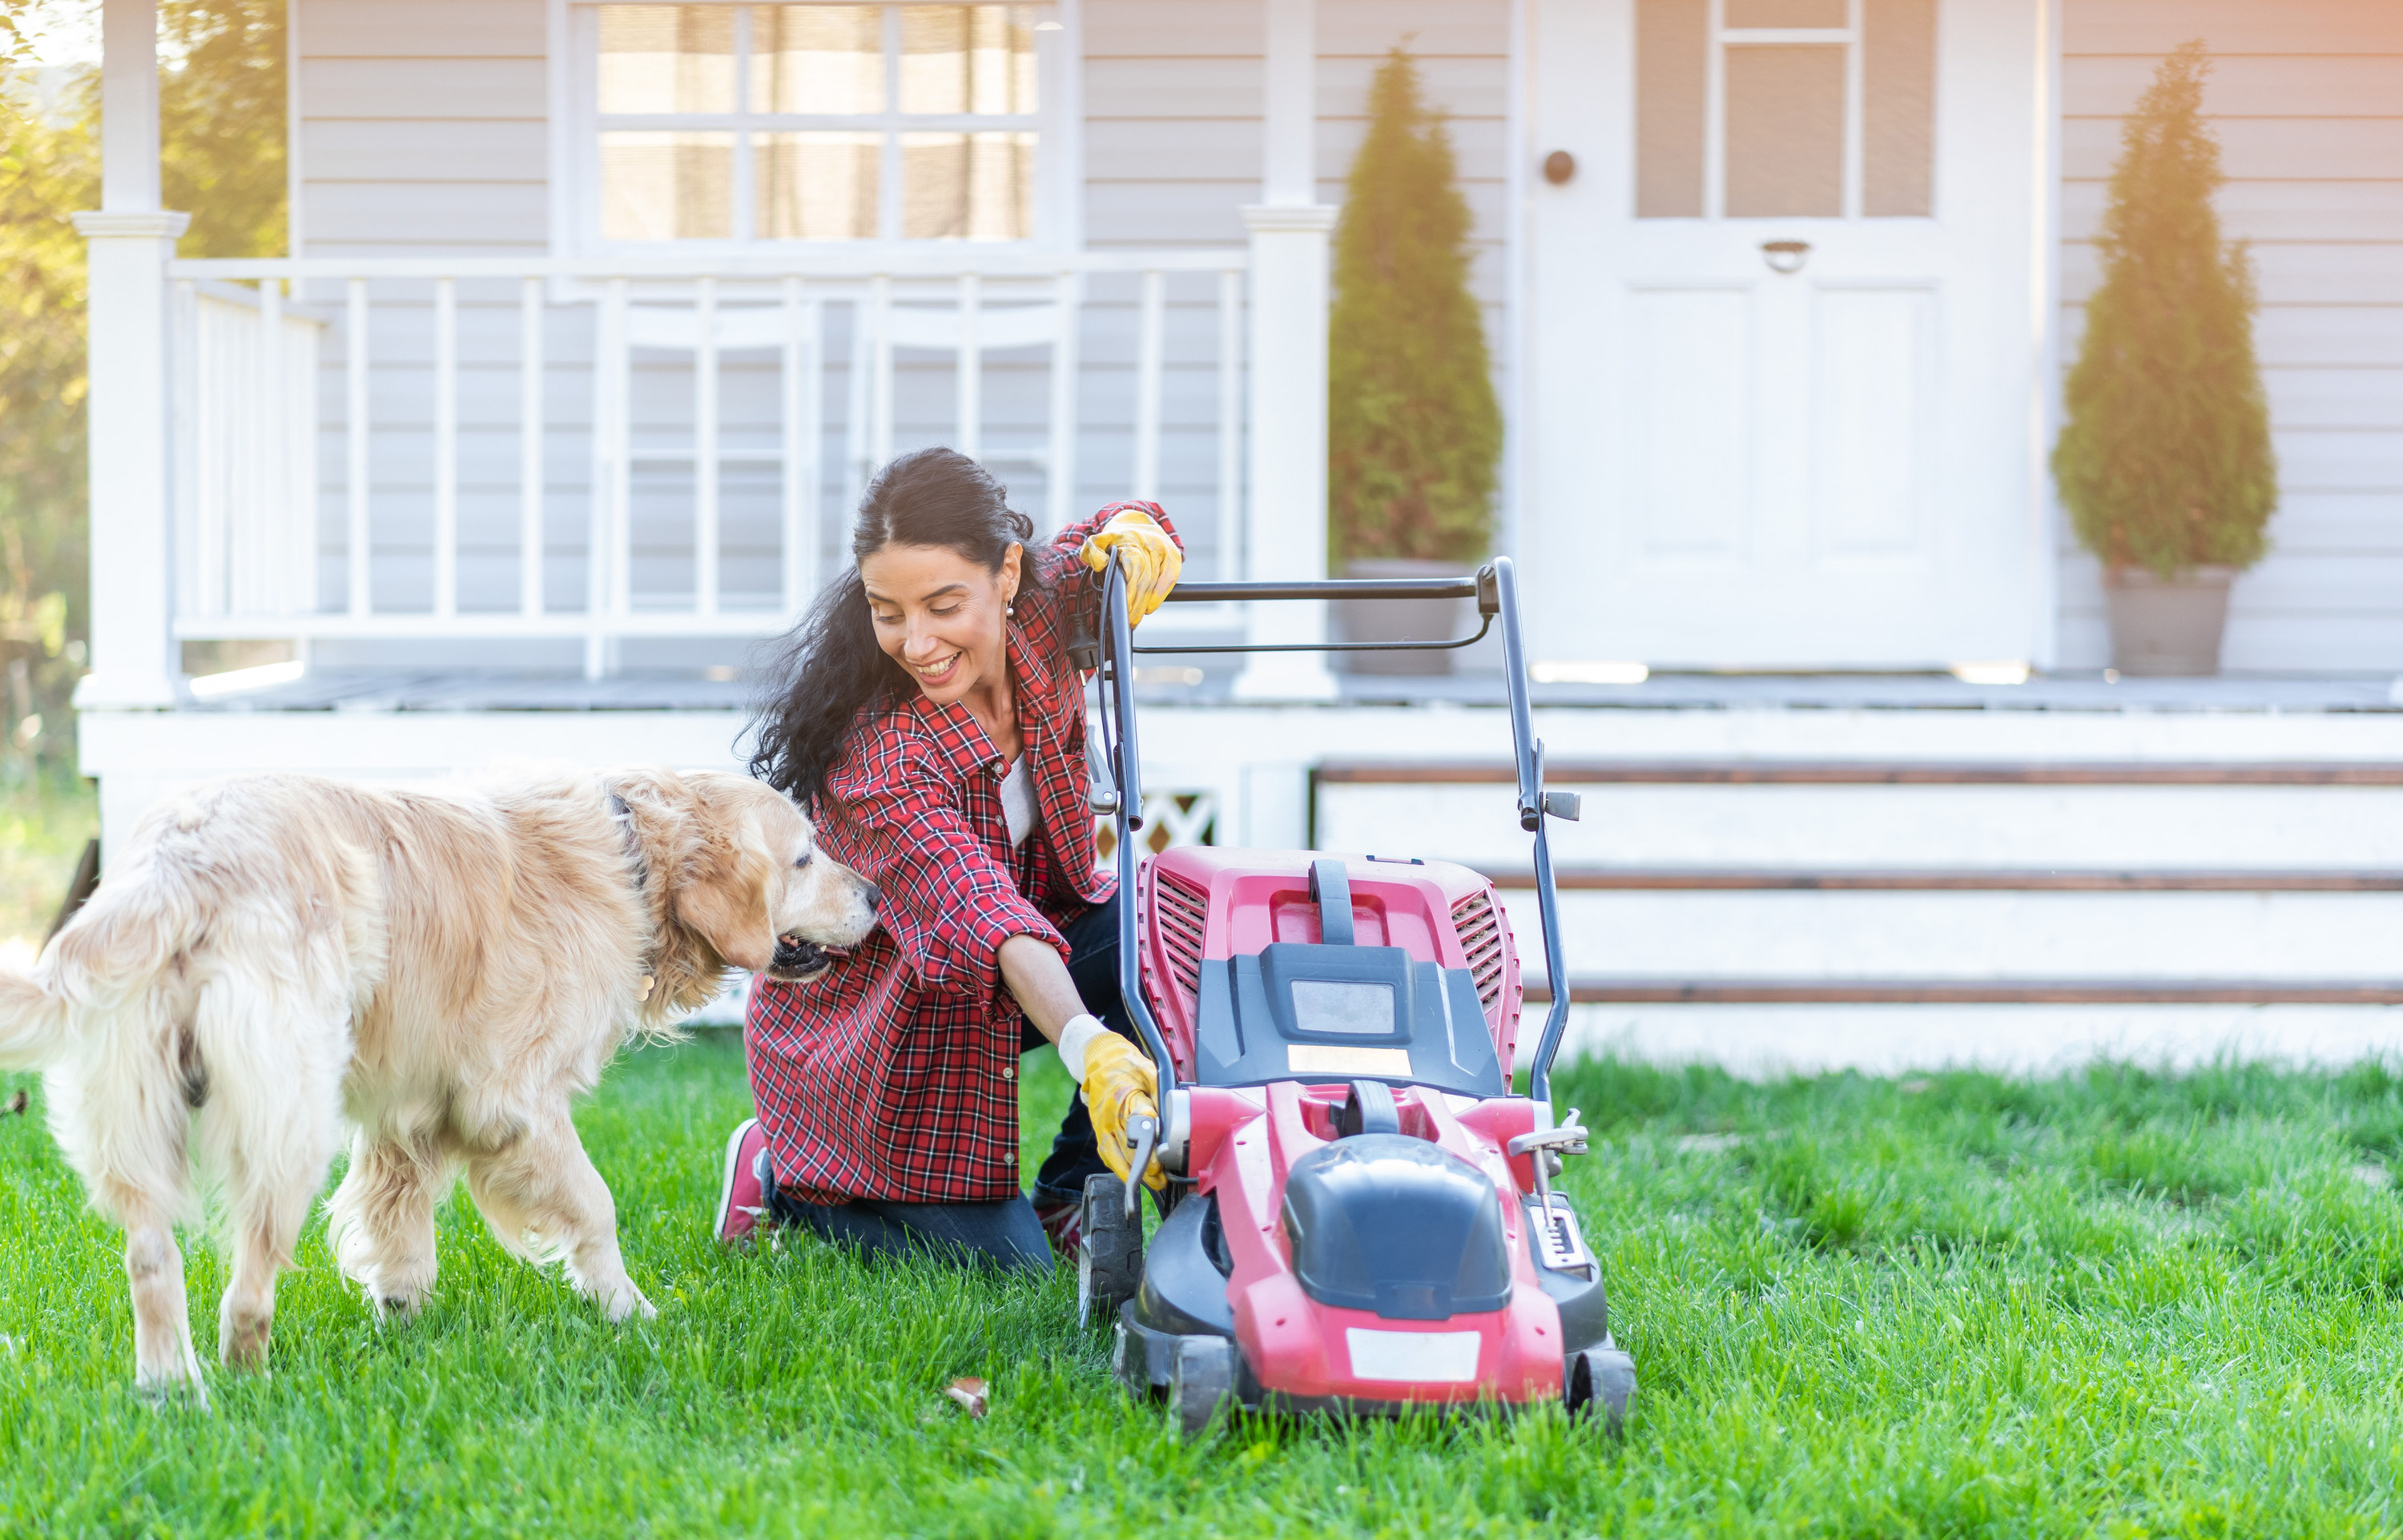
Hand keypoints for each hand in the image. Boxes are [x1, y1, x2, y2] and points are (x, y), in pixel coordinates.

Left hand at [1078, 508, 1181, 625]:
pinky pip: (1169, 578)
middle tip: (1128, 621)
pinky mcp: (1173, 557)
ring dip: (1145, 603)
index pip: (1133, 570)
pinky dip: (1160, 594)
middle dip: (1136, 603)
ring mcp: (1163, 551)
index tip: (1123, 607)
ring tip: (1135, 618)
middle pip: (1144, 580)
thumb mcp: (1099, 539)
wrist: (1139, 522)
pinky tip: (1150, 607)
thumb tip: (1099, 563)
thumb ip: (1093, 550)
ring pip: (1154, 582)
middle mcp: (1149, 545)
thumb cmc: (1118, 538)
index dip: (1129, 591)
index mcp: (1131, 541)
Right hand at [1079, 1033, 1166, 1190]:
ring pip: (1116, 1154)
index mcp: (1124, 1096)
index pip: (1139, 1122)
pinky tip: (1132, 1178)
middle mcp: (1110, 1114)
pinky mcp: (1099, 1130)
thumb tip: (1170, 1111)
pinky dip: (1119, 1168)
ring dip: (1133, 1172)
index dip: (1150, 1143)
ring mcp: (1102, 1124)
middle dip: (1145, 1165)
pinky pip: (1107, 1154)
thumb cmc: (1126, 1065)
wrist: (1098, 1059)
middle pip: (1128, 1145)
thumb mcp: (1148, 1070)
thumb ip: (1159, 1091)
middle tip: (1161, 1178)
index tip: (1159, 1157)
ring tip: (1152, 1183)